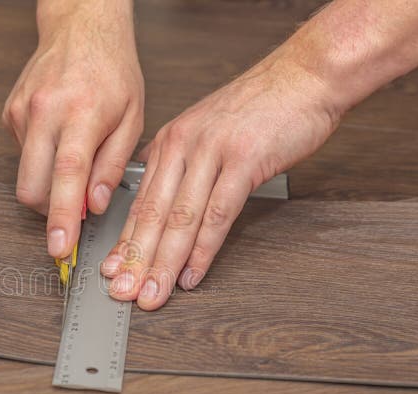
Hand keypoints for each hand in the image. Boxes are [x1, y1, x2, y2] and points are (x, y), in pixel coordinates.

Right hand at [2, 1, 143, 258]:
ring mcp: (21, 113)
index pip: (67, 175)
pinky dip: (42, 160)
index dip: (62, 217)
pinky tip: (60, 137)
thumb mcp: (133, 118)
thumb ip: (113, 165)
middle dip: (51, 210)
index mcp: (80, 112)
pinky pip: (23, 156)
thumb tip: (95, 206)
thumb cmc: (113, 70)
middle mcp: (44, 111)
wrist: (81, 27)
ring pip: (25, 176)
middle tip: (75, 206)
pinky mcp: (10, 114)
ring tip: (75, 155)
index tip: (60, 247)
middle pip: (32, 187)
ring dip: (49, 183)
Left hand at [101, 55, 341, 309]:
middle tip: (121, 291)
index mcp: (170, 142)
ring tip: (152, 294)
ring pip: (180, 219)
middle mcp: (183, 146)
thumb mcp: (205, 128)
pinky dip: (203, 250)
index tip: (111, 271)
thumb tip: (155, 190)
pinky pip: (218, 214)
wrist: (306, 76)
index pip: (140, 201)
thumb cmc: (261, 107)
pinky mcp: (243, 160)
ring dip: (163, 263)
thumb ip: (179, 161)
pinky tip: (192, 273)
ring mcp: (211, 153)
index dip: (124, 242)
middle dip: (134, 260)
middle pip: (152, 214)